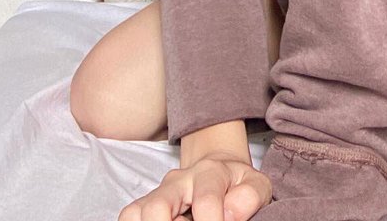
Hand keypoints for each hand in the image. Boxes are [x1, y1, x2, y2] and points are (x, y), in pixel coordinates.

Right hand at [117, 153, 271, 220]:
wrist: (219, 170)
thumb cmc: (238, 185)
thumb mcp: (257, 186)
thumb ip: (249, 197)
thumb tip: (229, 215)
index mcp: (210, 172)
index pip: (205, 201)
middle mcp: (179, 180)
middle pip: (158, 206)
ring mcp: (159, 192)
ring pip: (136, 212)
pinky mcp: (145, 205)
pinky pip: (129, 216)